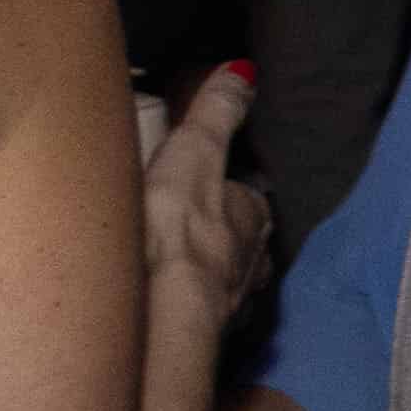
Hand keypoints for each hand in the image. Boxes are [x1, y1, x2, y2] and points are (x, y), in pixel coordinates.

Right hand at [132, 65, 267, 329]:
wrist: (157, 317)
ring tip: (170, 271)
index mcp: (253, 219)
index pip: (249, 200)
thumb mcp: (194, 155)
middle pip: (239, 244)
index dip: (229, 192)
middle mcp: (253, 264)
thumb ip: (215, 114)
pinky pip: (195, 319)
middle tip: (184, 230)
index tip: (204, 188)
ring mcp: (230, 304)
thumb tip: (243, 72)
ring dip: (203, 276)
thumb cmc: (175, 229)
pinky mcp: (199, 337)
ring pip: (223, 283)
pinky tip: (161, 312)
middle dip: (219, 238)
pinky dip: (182, 311)